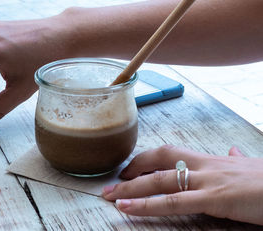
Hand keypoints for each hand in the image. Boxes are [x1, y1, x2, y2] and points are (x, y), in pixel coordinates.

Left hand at [102, 144, 262, 225]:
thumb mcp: (249, 166)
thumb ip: (235, 159)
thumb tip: (231, 150)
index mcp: (211, 160)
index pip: (171, 152)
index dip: (148, 158)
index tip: (132, 167)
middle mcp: (205, 166)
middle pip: (160, 160)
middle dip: (133, 169)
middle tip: (113, 181)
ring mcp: (208, 181)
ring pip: (161, 180)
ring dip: (131, 187)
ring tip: (109, 195)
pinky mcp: (215, 198)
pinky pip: (173, 202)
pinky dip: (147, 205)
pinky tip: (127, 208)